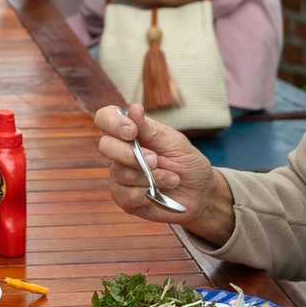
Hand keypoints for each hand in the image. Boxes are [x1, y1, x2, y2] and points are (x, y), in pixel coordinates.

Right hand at [95, 104, 234, 241]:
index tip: (132, 132)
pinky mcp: (124, 198)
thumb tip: (133, 108)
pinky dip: (147, 194)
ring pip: (120, 173)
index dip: (113, 122)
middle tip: (155, 160)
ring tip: (173, 179)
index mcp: (131, 132)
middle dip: (131, 154)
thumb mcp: (174, 143)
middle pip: (105, 146)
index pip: (106, 118)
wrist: (200, 194)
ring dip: (151, 177)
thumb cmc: (187, 163)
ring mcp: (120, 175)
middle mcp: (120, 152)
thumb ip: (150, 130)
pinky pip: (126, 195)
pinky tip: (160, 193)